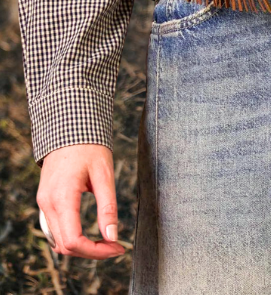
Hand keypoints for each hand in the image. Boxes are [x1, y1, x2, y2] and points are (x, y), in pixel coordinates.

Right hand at [36, 143, 125, 259]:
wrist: (70, 128)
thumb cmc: (90, 147)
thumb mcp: (104, 174)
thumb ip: (108, 207)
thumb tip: (112, 237)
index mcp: (62, 197)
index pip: (74, 241)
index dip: (97, 252)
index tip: (118, 248)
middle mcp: (48, 203)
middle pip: (66, 246)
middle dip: (92, 252)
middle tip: (116, 246)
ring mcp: (43, 203)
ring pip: (58, 241)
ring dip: (81, 248)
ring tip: (105, 242)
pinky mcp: (45, 200)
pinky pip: (54, 230)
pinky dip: (71, 238)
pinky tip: (89, 235)